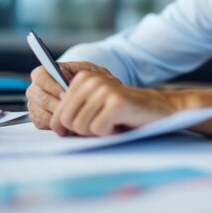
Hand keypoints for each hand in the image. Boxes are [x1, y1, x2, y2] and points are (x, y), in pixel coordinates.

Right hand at [26, 61, 118, 129]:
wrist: (94, 93)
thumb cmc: (90, 80)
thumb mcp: (89, 71)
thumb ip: (79, 74)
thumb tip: (68, 85)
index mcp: (44, 72)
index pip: (41, 77)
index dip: (52, 86)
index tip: (67, 94)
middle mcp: (36, 88)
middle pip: (39, 97)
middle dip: (56, 104)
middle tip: (71, 109)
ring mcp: (35, 104)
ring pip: (40, 112)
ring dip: (57, 117)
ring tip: (73, 118)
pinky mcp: (37, 118)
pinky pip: (41, 123)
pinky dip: (55, 125)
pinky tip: (69, 124)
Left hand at [50, 71, 176, 136]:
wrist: (158, 109)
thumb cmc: (123, 113)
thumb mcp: (94, 106)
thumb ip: (73, 111)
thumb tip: (53, 126)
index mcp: (81, 79)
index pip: (57, 114)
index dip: (69, 129)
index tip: (87, 127)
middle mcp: (90, 80)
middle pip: (67, 122)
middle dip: (84, 131)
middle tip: (103, 125)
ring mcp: (104, 90)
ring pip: (81, 127)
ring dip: (99, 132)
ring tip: (113, 122)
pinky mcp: (116, 102)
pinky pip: (99, 130)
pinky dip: (110, 133)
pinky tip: (121, 124)